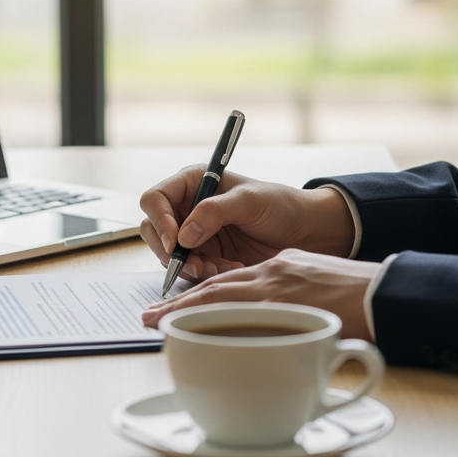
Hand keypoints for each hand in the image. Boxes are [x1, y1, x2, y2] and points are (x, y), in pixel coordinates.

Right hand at [138, 166, 356, 280]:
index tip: (175, 241)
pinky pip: (189, 269)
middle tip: (193, 265)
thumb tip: (182, 236)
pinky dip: (204, 273)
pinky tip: (228, 269)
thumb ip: (214, 212)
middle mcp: (187, 207)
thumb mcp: (250, 201)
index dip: (160, 220)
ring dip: (190, 265)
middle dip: (170, 251)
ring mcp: (194, 233)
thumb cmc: (280, 205)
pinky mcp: (204, 255)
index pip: (156, 199)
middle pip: (153, 229)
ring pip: (169, 254)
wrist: (304, 232)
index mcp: (193, 182)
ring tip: (220, 268)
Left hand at [140, 249, 377, 340]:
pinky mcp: (286, 308)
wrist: (391, 292)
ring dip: (183, 312)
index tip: (174, 306)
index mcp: (281, 269)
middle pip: (215, 288)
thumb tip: (282, 330)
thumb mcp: (320, 286)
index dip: (199, 293)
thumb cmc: (364, 295)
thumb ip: (294, 301)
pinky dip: (211, 323)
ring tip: (156, 324)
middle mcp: (273, 275)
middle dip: (179, 303)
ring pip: (219, 298)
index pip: (230, 281)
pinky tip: (190, 333)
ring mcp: (278, 291)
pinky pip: (239, 316)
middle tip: (150, 317)